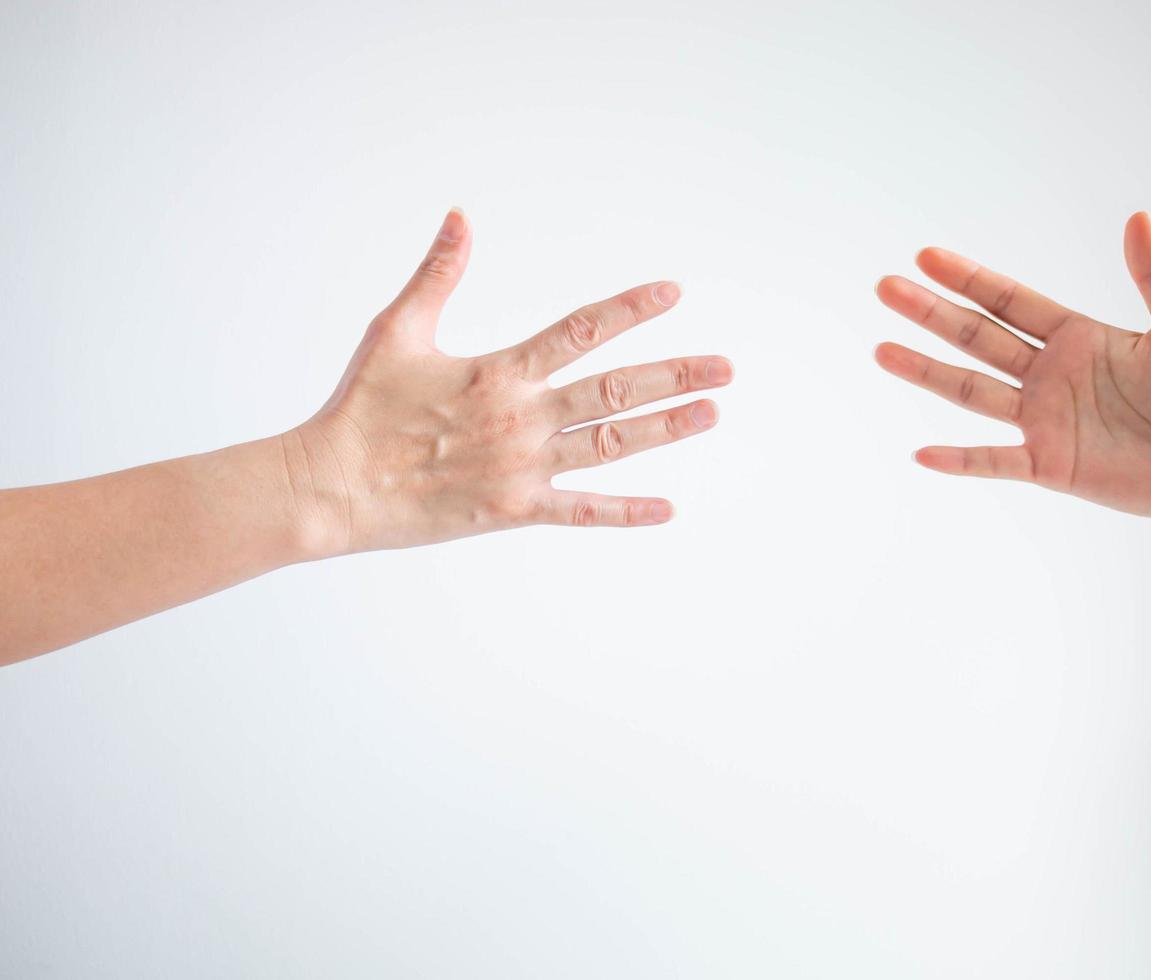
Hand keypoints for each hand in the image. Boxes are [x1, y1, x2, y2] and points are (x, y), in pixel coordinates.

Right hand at [284, 209, 731, 556]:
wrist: (332, 486)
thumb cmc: (360, 406)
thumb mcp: (397, 330)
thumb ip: (438, 274)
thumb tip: (459, 217)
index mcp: (500, 370)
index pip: (581, 329)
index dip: (631, 308)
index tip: (674, 292)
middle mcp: (523, 416)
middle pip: (615, 389)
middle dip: (675, 375)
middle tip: (726, 368)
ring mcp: (524, 466)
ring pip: (611, 443)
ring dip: (665, 428)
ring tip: (711, 412)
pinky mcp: (515, 510)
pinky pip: (582, 512)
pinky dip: (625, 512)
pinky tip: (668, 508)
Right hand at [874, 212, 1150, 527]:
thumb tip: (1139, 216)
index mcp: (1074, 337)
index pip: (1008, 301)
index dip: (968, 279)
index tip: (926, 256)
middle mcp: (1048, 375)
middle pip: (977, 338)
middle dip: (931, 313)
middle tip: (886, 287)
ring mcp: (1043, 421)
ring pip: (972, 392)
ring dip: (927, 372)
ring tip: (882, 351)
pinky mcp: (1049, 465)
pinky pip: (996, 461)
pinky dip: (960, 460)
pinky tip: (922, 453)